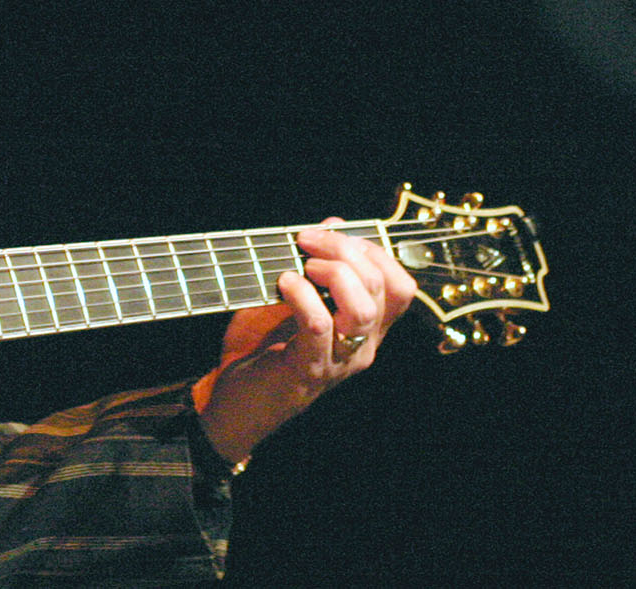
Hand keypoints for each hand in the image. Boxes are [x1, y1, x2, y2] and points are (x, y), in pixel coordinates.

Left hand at [193, 217, 414, 464]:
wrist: (235, 409)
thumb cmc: (264, 352)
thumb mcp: (294, 301)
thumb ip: (316, 267)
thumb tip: (332, 225)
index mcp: (365, 331)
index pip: (400, 287)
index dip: (373, 252)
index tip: (332, 236)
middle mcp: (361, 347)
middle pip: (381, 288)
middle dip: (345, 251)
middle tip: (306, 241)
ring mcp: (338, 362)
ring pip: (363, 309)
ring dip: (333, 274)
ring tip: (302, 265)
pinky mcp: (308, 370)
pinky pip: (320, 326)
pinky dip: (302, 296)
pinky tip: (283, 283)